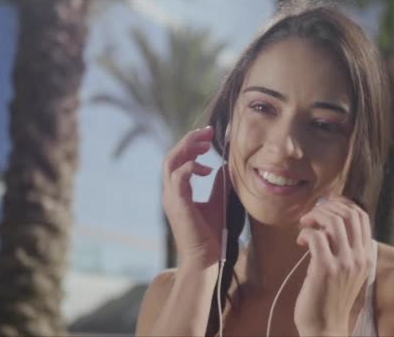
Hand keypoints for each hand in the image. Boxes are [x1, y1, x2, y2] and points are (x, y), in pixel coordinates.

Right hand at [162, 126, 229, 268]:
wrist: (207, 260)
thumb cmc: (211, 235)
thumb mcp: (218, 202)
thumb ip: (218, 185)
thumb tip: (223, 166)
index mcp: (178, 191)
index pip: (179, 161)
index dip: (192, 145)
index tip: (209, 136)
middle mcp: (171, 192)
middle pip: (172, 156)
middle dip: (189, 141)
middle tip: (207, 133)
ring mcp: (171, 198)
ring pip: (170, 162)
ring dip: (187, 148)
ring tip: (205, 144)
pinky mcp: (177, 204)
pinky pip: (178, 176)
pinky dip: (191, 167)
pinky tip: (206, 168)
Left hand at [293, 195, 372, 335]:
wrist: (325, 327)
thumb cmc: (330, 297)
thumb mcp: (347, 271)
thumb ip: (345, 248)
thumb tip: (330, 220)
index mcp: (366, 256)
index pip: (361, 216)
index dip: (341, 203)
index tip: (325, 204)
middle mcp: (359, 257)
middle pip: (348, 213)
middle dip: (325, 207)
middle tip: (310, 216)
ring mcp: (344, 263)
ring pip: (332, 220)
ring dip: (314, 216)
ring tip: (304, 225)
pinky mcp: (325, 268)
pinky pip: (316, 235)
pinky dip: (304, 232)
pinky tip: (300, 242)